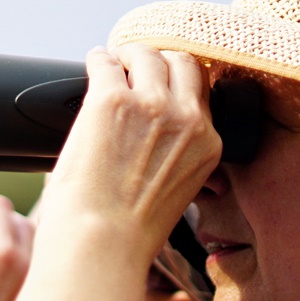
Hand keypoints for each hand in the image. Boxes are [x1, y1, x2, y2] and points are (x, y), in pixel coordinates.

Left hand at [41, 45, 219, 256]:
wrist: (100, 245)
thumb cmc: (126, 234)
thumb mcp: (175, 195)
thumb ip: (175, 163)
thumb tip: (152, 146)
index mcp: (207, 145)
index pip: (201, 92)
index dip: (177, 82)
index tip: (159, 83)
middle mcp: (187, 119)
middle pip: (181, 63)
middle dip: (157, 61)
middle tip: (134, 66)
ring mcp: (150, 105)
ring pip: (145, 55)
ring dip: (127, 55)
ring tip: (112, 63)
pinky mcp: (110, 100)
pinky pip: (104, 62)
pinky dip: (97, 60)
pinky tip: (91, 64)